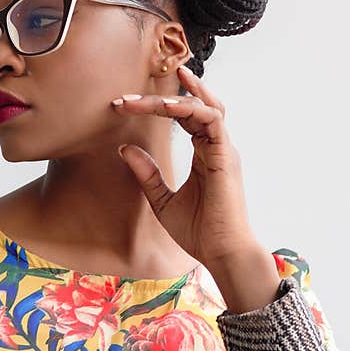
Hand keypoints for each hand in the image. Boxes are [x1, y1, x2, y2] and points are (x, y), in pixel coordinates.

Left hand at [114, 65, 257, 267]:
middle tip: (125, 98)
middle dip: (158, 97)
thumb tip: (123, 148)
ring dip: (172, 98)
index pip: (184, 116)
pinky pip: (212, 120)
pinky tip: (165, 107)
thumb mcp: (161, 200)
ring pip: (204, 107)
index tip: (124, 105)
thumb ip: (147, 174)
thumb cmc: (198, 231)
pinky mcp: (226, 156)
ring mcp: (223, 149)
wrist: (220, 253)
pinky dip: (190, 109)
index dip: (156, 106)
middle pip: (193, 106)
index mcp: (204, 153)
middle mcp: (216, 146)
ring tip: (140, 100)